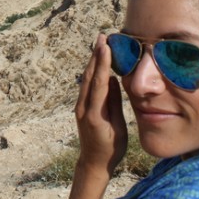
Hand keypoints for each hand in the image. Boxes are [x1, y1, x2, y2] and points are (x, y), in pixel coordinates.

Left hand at [75, 33, 127, 174]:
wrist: (93, 162)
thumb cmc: (111, 149)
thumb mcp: (118, 129)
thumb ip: (115, 105)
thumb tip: (114, 80)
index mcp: (95, 114)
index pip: (99, 84)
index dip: (102, 64)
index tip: (105, 47)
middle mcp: (84, 107)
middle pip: (89, 76)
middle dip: (96, 55)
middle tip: (101, 37)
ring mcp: (80, 106)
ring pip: (86, 79)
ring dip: (93, 60)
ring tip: (99, 43)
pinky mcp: (81, 106)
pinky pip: (86, 85)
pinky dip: (92, 71)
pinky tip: (97, 62)